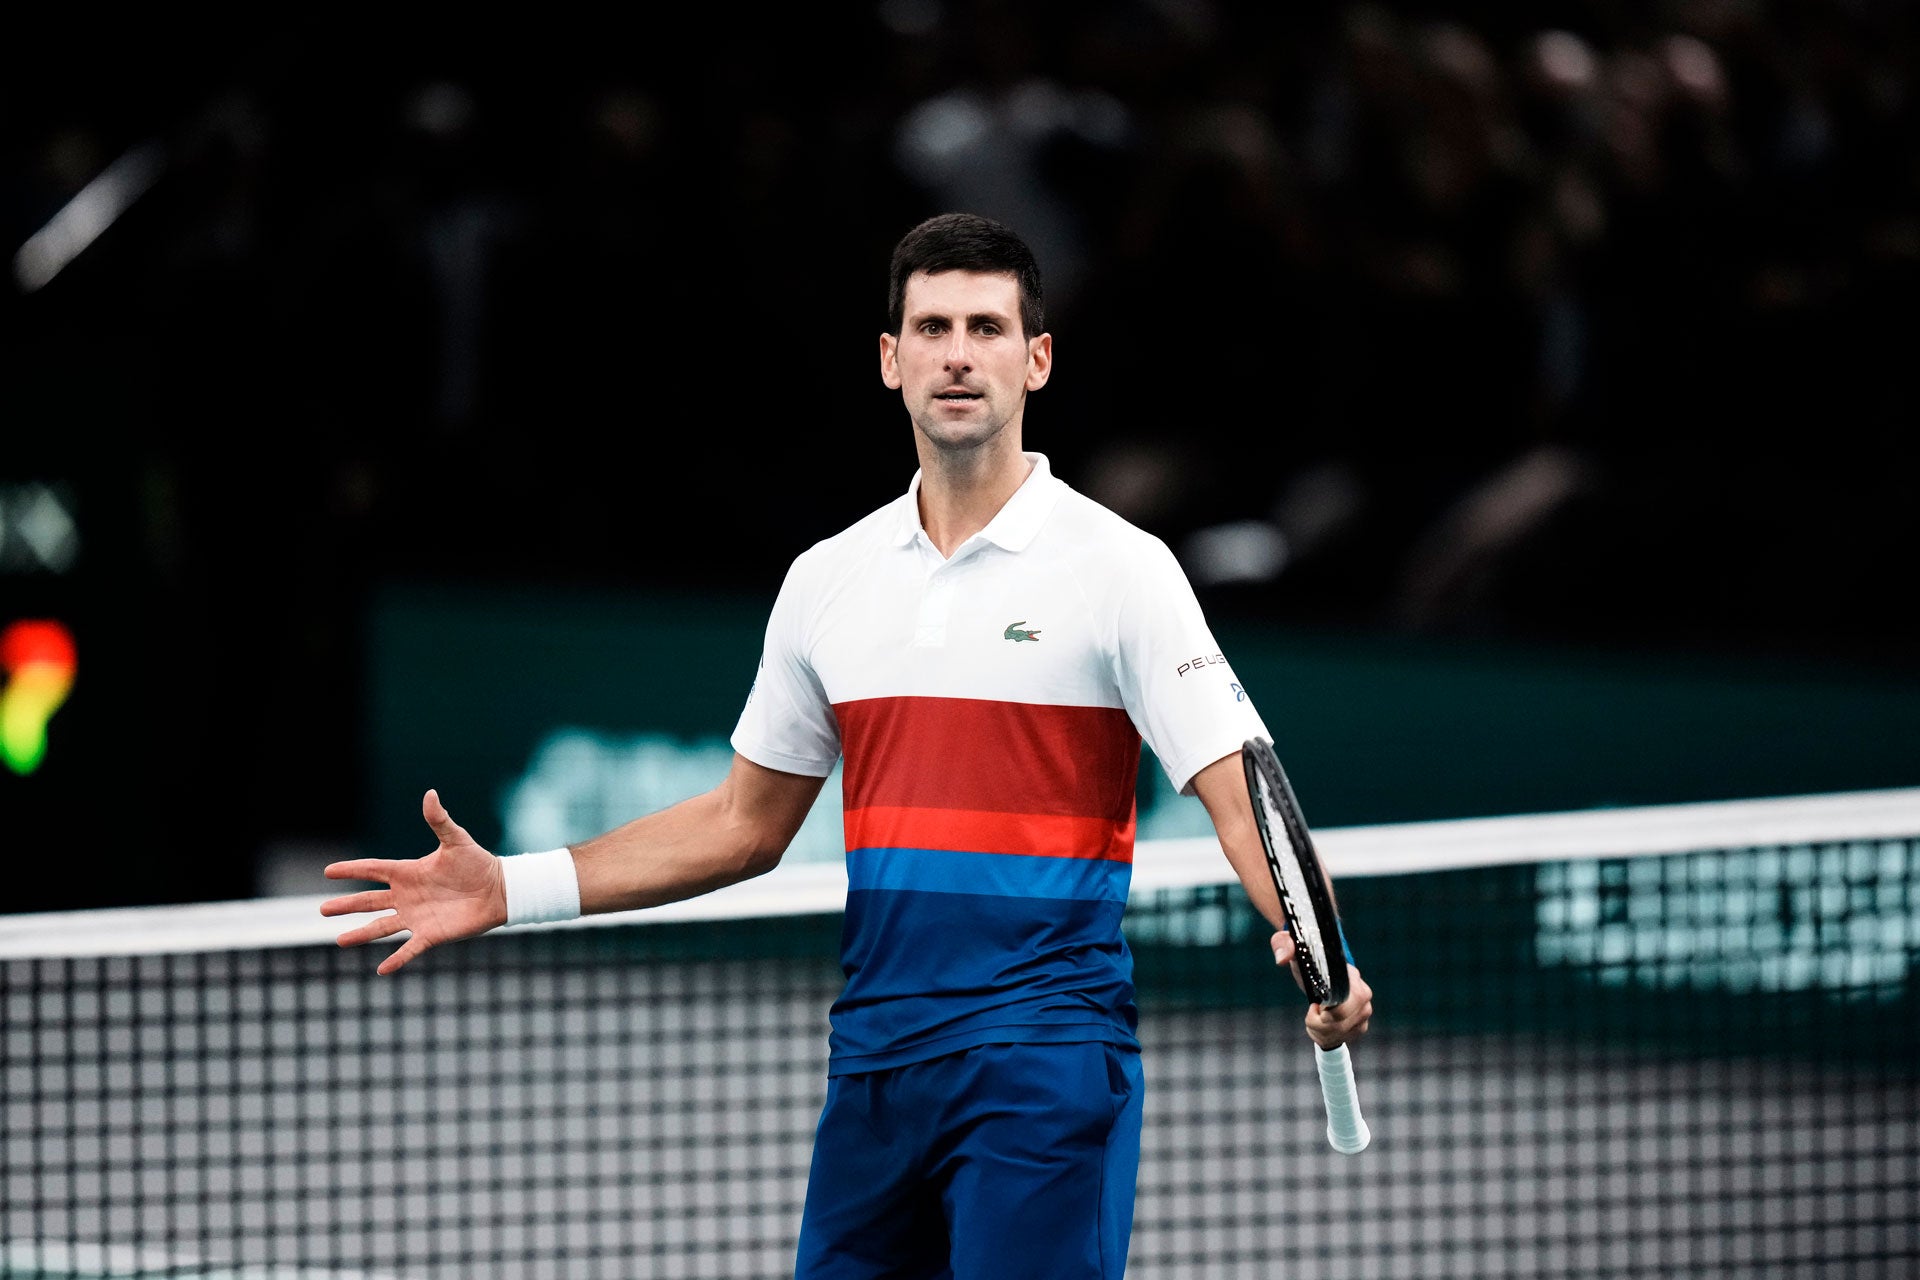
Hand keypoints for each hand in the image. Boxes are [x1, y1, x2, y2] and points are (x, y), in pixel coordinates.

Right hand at [319, 789, 506, 974]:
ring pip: (381, 926)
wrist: (498, 889)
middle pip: (369, 901)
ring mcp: (416, 916)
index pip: (373, 870)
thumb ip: (439, 820)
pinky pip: (409, 948)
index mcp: (409, 872)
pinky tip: (381, 970)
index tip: (328, 870)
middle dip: (346, 905)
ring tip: (339, 940)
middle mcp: (407, 896)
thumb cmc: (477, 862)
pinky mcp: (430, 934)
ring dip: (361, 934)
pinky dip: (396, 959)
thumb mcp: (456, 840)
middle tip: (323, 909)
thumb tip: (430, 794)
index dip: (352, 870)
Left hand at [1271, 932, 1372, 1049]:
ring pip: (1341, 1034)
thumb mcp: (1290, 945)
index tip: (1313, 1006)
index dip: (1326, 1013)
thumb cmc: (1305, 957)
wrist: (1320, 968)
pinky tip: (1320, 1025)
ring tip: (1313, 1016)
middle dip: (1319, 1024)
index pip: (1344, 1004)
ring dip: (1319, 1031)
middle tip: (1311, 1010)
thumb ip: (1284, 946)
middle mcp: (1363, 994)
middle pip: (1340, 1024)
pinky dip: (1326, 1037)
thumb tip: (1282, 959)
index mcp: (1350, 976)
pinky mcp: (1361, 1023)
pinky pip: (1344, 1039)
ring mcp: (1364, 1011)